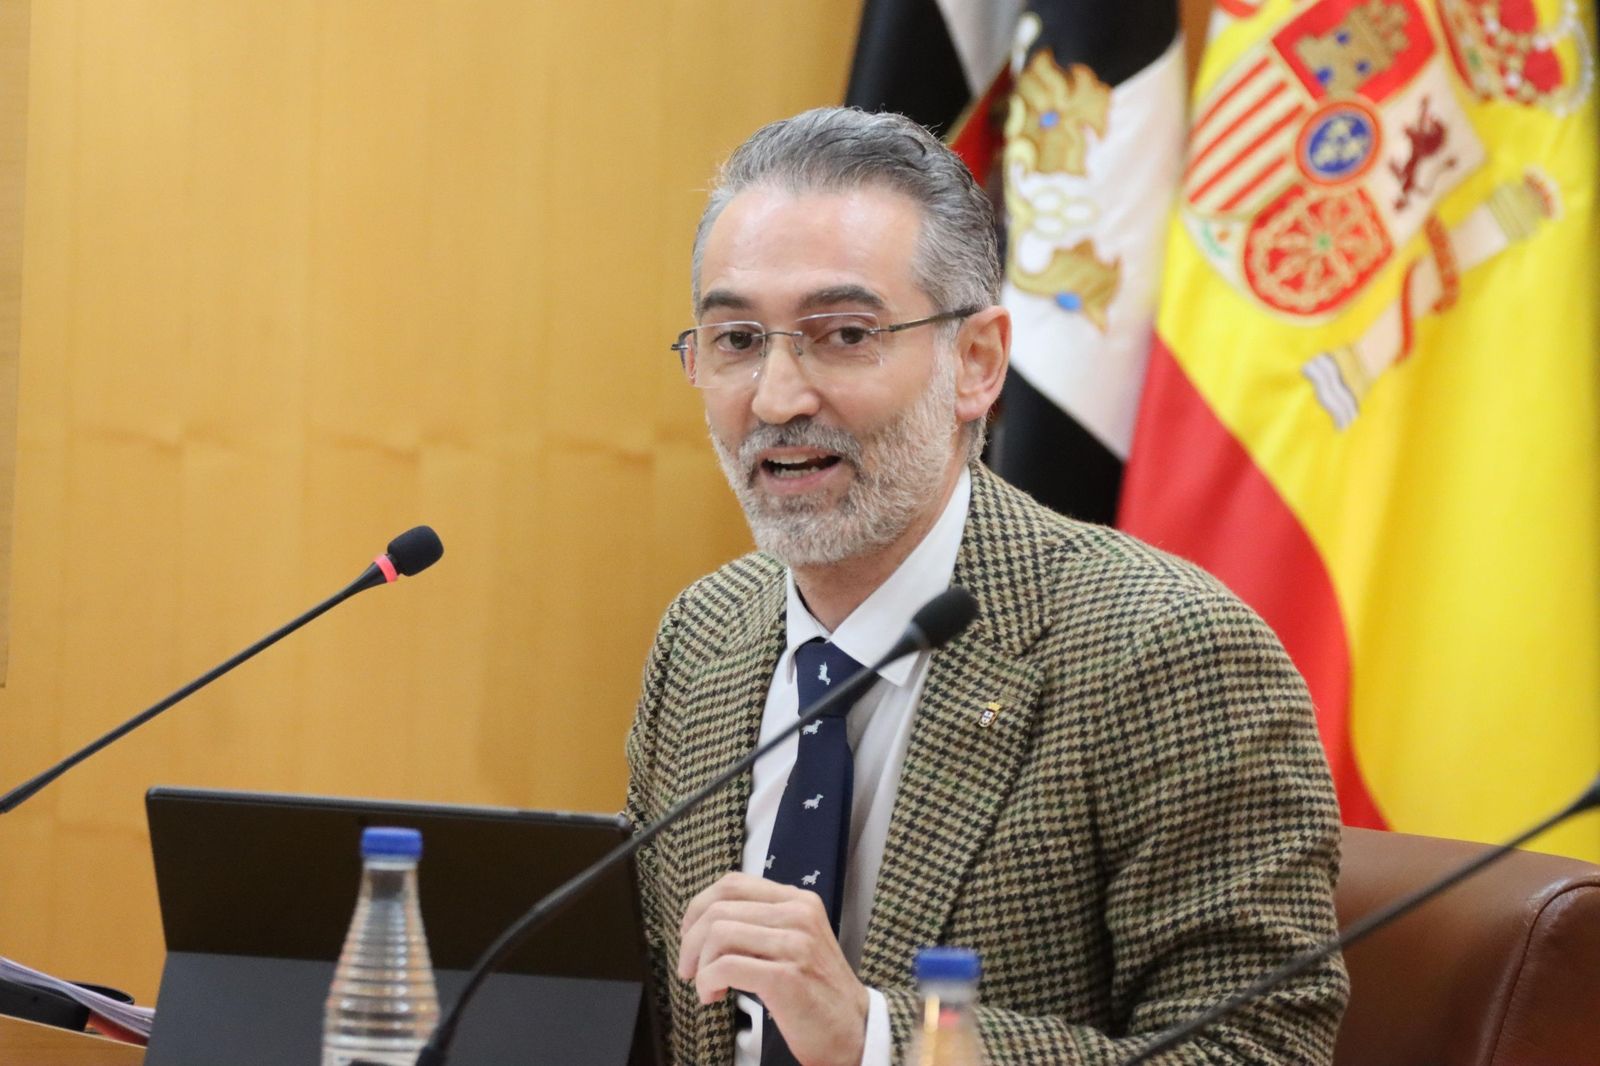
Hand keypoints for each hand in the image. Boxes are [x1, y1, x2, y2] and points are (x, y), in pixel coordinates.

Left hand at [678, 872, 868, 1065]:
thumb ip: (763, 923)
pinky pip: (726, 966)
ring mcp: (794, 944)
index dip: (699, 906)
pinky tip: (712, 995)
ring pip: (718, 934)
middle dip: (690, 940)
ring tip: (705, 985)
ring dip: (698, 964)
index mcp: (799, 901)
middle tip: (688, 967)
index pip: (733, 883)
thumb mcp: (797, 941)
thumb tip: (707, 920)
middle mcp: (798, 915)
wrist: (854, 1030)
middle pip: (719, 908)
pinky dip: (707, 981)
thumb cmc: (817, 991)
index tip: (689, 933)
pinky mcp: (785, 977)